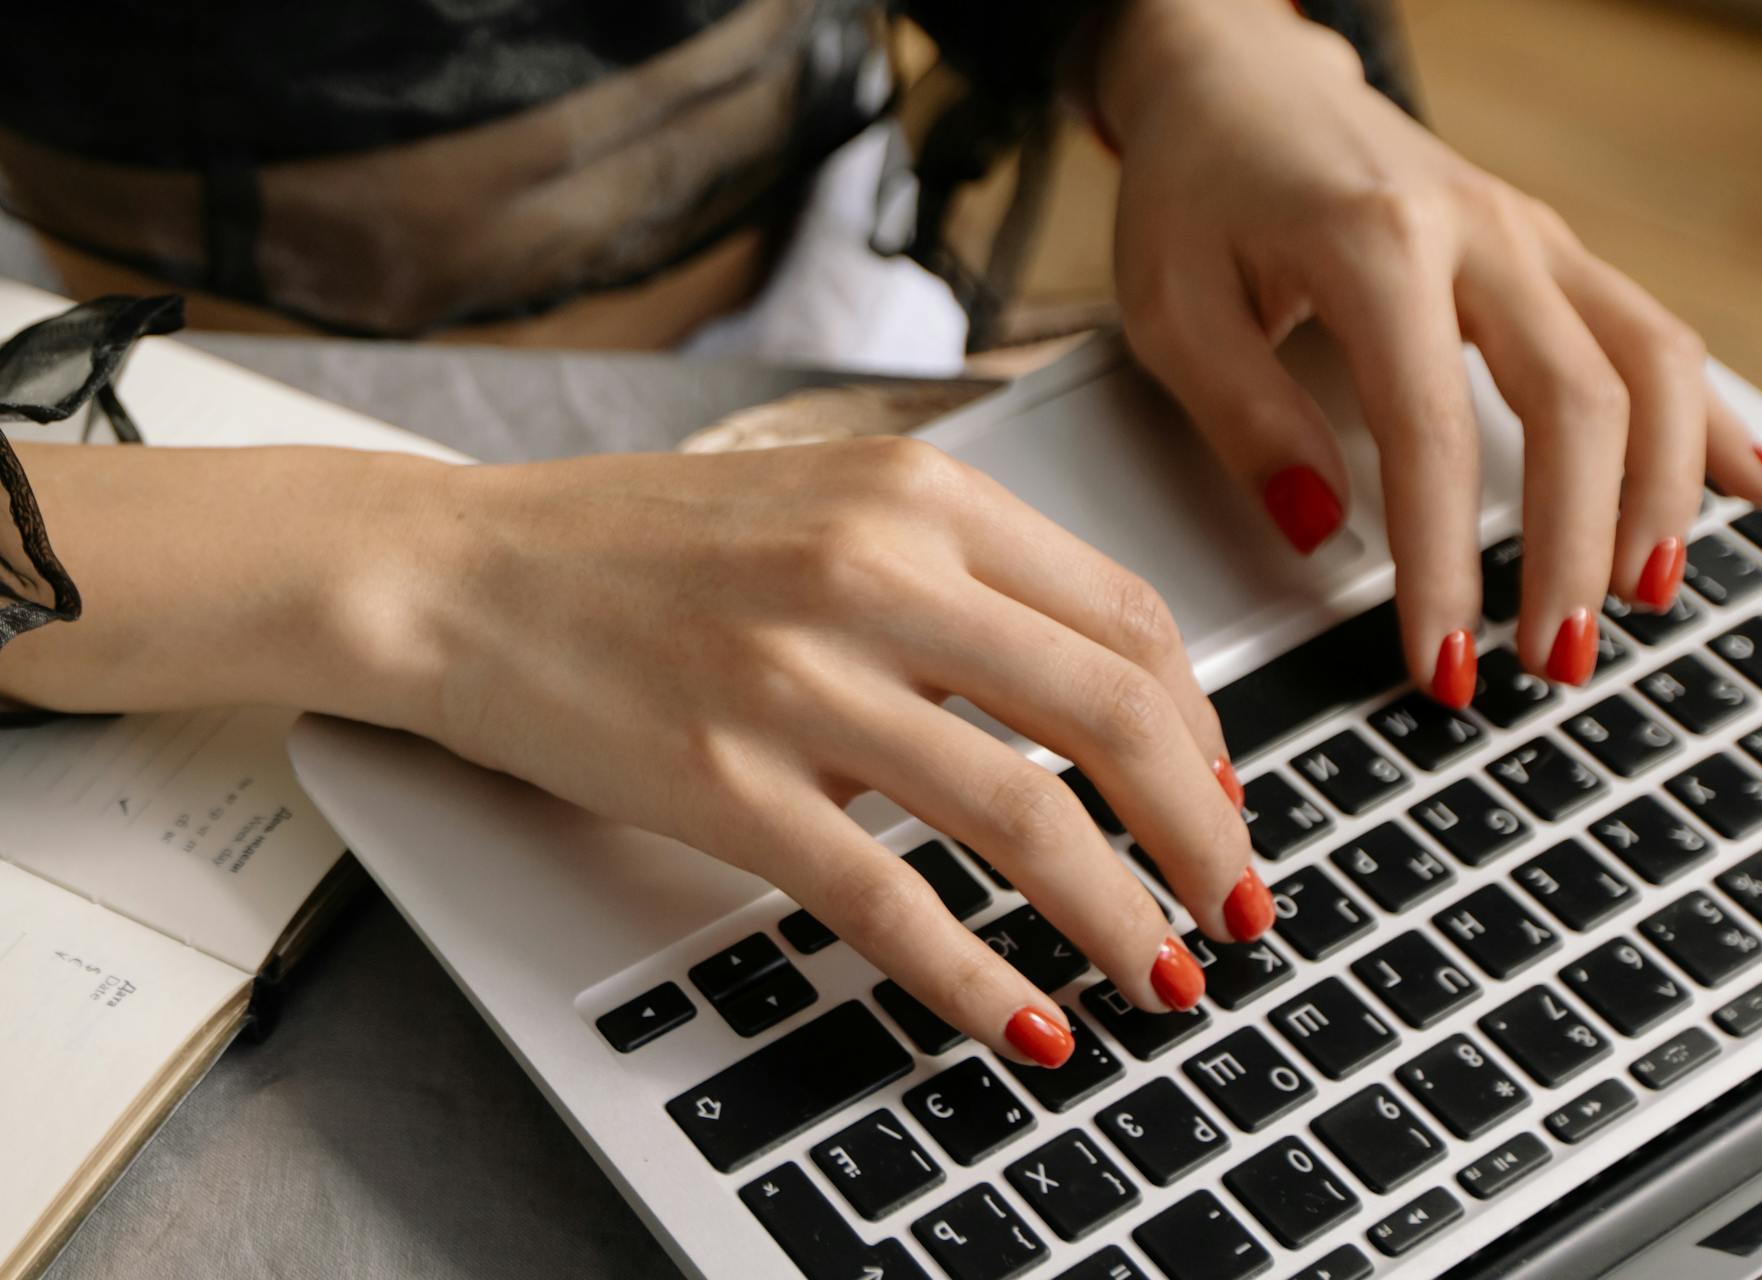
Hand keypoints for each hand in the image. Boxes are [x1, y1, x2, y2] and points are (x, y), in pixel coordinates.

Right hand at [403, 439, 1269, 1063]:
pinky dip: (979, 980)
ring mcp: (796, 681)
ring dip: (1122, 918)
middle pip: (1109, 717)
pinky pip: (890, 903)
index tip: (1218, 796)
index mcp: (916, 494)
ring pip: (1023, 818)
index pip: (1127, 617)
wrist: (461, 571)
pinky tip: (1024, 1023)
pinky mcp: (724, 783)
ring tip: (1160, 977)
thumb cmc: (641, 545)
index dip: (1200, 729)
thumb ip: (962, 579)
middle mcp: (872, 572)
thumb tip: (1097, 699)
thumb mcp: (828, 505)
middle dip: (1202, 835)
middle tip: (1233, 904)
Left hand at [1093, 0, 1761, 704]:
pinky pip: (1655, 329)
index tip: (1445, 661)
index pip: (1431, 433)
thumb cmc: (1197, 191)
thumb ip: (1246, 420)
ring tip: (1641, 596)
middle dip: (1575, 546)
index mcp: (1374, 244)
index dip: (1445, 563)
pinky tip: (1746, 484)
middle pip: (1578, 401)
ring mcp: (1529, 234)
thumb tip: (1324, 531)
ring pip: (1650, 359)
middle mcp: (1476, 230)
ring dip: (1660, 490)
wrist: (1237, 83)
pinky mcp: (1550, 248)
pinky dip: (1706, 416)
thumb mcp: (1172, 308)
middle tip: (1556, 660)